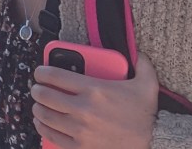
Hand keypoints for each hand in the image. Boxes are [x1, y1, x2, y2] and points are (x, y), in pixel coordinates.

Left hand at [31, 51, 157, 148]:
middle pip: (45, 95)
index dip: (41, 72)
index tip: (39, 73)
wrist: (155, 143)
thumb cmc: (146, 115)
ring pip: (45, 115)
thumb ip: (141, 64)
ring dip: (38, 108)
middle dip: (36, 90)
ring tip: (39, 104)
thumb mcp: (147, 85)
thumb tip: (140, 52)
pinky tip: (43, 122)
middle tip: (37, 88)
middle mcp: (83, 108)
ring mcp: (80, 129)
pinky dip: (43, 128)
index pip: (54, 75)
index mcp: (94, 89)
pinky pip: (52, 136)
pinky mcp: (81, 146)